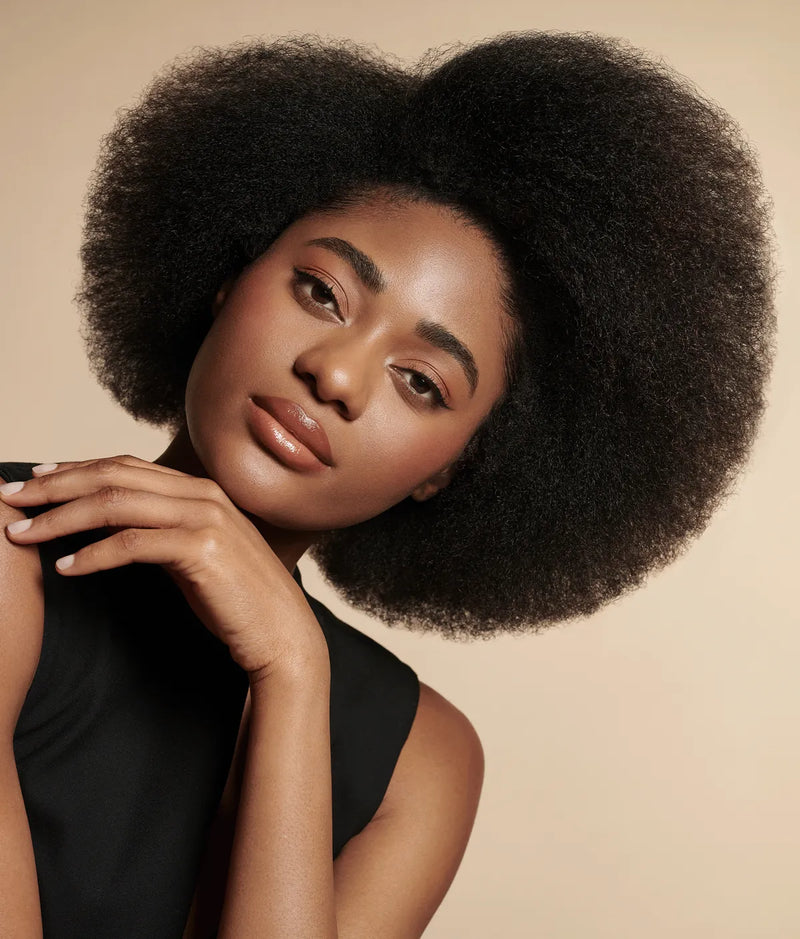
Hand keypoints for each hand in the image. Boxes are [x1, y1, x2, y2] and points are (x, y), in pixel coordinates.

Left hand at [0, 456, 326, 679]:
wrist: (280, 630)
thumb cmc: (235, 597)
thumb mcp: (194, 552)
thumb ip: (161, 529)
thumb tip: (113, 524)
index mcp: (198, 489)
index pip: (124, 466)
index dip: (74, 469)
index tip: (34, 479)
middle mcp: (201, 493)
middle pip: (112, 477)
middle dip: (54, 486)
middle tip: (11, 499)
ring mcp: (205, 517)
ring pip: (116, 504)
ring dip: (61, 518)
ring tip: (23, 534)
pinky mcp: (203, 549)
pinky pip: (132, 544)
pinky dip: (92, 554)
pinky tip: (65, 567)